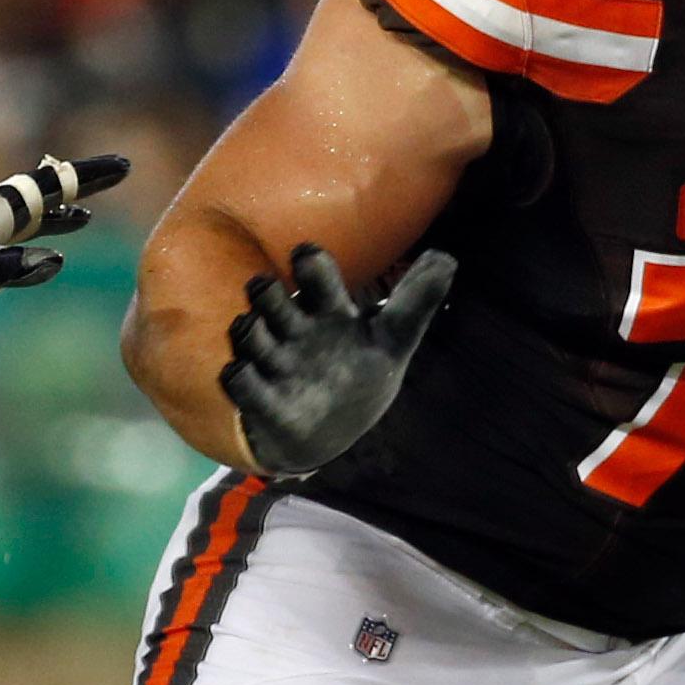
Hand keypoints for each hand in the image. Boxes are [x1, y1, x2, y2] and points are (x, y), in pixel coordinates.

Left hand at [0, 151, 129, 297]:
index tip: (123, 164)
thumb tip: (59, 261)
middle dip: (78, 193)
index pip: (54, 189)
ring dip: (52, 214)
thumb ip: (16, 266)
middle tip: (110, 181)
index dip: (89, 179)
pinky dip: (24, 228)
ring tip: (77, 217)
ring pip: (21, 212)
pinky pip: (1, 225)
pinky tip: (19, 240)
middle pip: (43, 198)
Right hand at [221, 244, 456, 475]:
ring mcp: (275, 363)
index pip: (315, 274)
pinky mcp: (262, 400)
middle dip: (267, 291)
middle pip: (269, 296)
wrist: (328, 430)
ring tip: (252, 327)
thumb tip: (446, 257)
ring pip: (248, 332)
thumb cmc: (357, 370)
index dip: (310, 261)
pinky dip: (238, 376)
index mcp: (328, 310)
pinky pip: (238, 381)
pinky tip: (242, 371)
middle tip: (270, 290)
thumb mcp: (392, 338)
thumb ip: (416, 301)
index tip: (306, 254)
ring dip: (248, 329)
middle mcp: (296, 330)